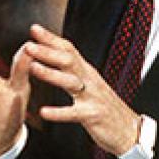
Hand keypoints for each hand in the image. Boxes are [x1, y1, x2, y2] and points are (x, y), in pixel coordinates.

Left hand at [24, 24, 140, 154]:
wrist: (130, 130)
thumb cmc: (105, 108)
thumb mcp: (89, 85)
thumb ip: (73, 72)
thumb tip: (55, 58)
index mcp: (86, 72)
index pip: (68, 50)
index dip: (51, 38)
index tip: (34, 28)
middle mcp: (90, 80)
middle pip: (68, 60)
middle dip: (47, 51)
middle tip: (28, 45)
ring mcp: (92, 97)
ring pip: (71, 82)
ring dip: (51, 74)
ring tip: (33, 68)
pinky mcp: (93, 115)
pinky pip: (73, 113)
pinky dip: (58, 113)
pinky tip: (43, 112)